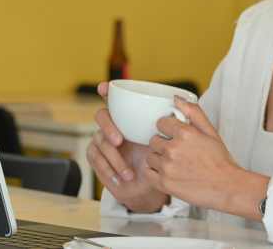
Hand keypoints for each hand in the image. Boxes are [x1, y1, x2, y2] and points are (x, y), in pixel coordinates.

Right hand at [86, 82, 169, 212]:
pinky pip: (95, 160)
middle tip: (120, 140)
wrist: (148, 185)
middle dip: (108, 127)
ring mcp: (101, 141)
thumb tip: (177, 98)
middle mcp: (112, 126)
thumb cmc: (159, 160)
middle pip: (101, 116)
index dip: (106, 91)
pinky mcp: (96, 157)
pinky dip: (108, 170)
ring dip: (114, 158)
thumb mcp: (169, 141)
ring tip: (128, 173)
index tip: (104, 87)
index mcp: (127, 118)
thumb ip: (174, 120)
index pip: (113, 100)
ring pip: (99, 142)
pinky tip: (119, 178)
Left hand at [143, 96, 269, 220]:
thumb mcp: (210, 131)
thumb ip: (193, 112)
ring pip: (150, 157)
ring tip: (175, 165)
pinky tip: (167, 174)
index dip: (168, 129)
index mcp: (184, 133)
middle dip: (163, 145)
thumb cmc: (220, 160)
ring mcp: (167, 167)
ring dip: (159, 160)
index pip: (161, 123)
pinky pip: (146, 174)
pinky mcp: (165, 184)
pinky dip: (153, 175)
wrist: (227, 187)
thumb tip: (176, 98)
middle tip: (178, 153)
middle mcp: (173, 149)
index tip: (175, 136)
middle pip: (153, 140)